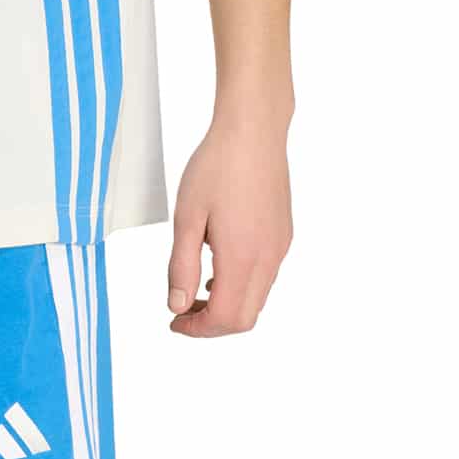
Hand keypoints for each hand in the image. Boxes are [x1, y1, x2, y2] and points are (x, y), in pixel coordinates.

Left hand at [166, 117, 291, 336]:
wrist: (253, 130)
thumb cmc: (217, 166)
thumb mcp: (187, 217)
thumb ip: (181, 266)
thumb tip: (176, 305)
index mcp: (243, 257)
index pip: (226, 318)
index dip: (197, 329)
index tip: (174, 321)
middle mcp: (268, 257)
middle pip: (246, 317)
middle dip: (213, 324)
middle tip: (182, 309)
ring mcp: (280, 246)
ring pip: (258, 297)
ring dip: (227, 304)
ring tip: (195, 287)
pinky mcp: (283, 234)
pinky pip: (265, 275)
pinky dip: (241, 284)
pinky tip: (219, 264)